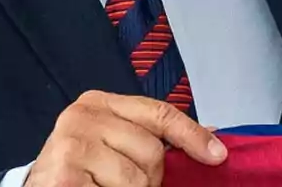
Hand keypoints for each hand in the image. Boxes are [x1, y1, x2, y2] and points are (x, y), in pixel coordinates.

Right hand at [25, 91, 225, 185]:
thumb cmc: (82, 166)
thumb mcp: (115, 140)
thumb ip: (154, 135)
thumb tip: (213, 136)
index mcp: (100, 102)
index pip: (159, 113)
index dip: (193, 135)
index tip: (218, 155)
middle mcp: (82, 116)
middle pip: (152, 152)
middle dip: (150, 178)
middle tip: (125, 183)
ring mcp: (70, 146)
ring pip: (136, 180)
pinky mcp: (64, 177)